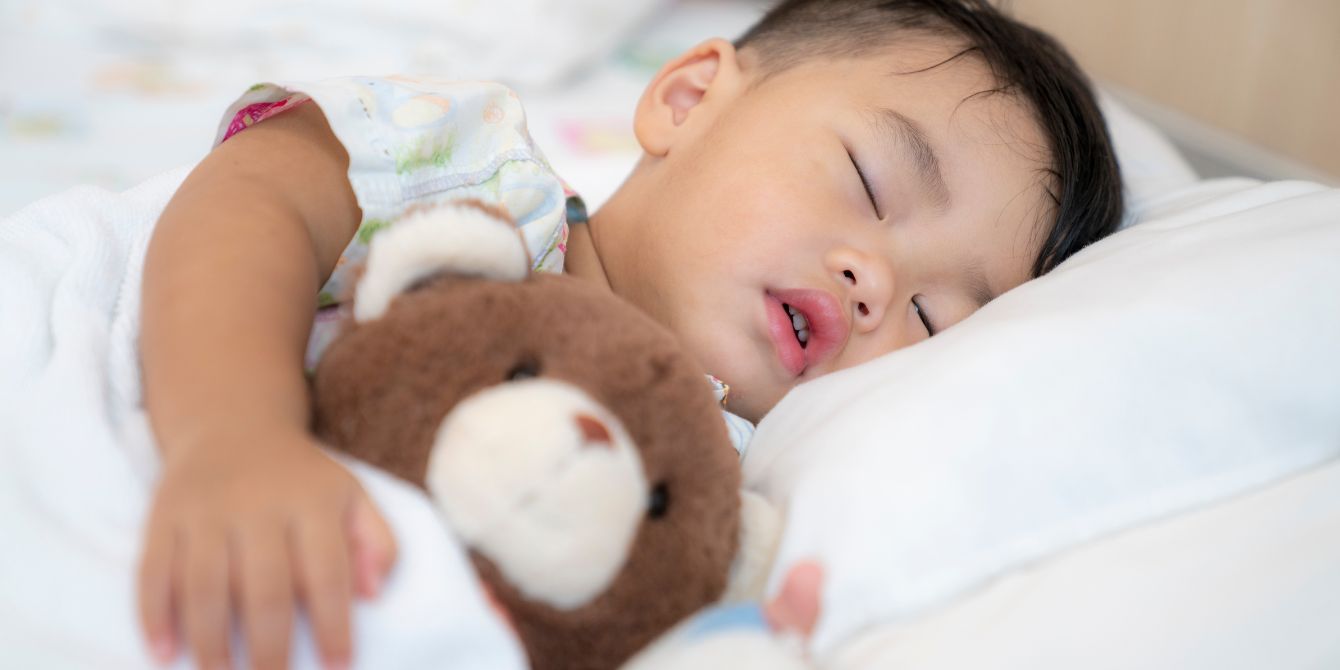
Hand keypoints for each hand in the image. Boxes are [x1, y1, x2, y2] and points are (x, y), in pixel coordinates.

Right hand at [137, 435, 396, 669]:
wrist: (233, 426)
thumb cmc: (301, 479)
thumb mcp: (351, 496)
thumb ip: (377, 542)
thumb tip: (375, 594)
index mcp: (311, 502)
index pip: (327, 571)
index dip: (334, 624)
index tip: (339, 667)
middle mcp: (257, 504)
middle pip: (263, 586)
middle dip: (270, 646)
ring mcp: (205, 510)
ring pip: (205, 584)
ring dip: (210, 640)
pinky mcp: (162, 516)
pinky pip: (152, 571)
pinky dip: (154, 615)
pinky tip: (164, 654)